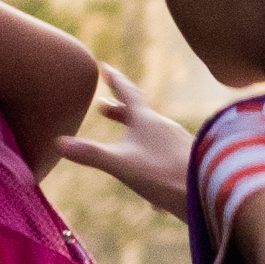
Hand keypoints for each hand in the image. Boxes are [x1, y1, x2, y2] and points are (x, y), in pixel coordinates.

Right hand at [58, 65, 192, 215]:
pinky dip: (153, 165)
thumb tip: (58, 143)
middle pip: (139, 114)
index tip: (106, 67)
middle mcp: (164, 126)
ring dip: (136, 136)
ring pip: (153, 136)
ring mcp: (179, 142)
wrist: (207, 190)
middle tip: (103, 108)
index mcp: (146, 120)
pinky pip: (165, 159)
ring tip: (127, 144)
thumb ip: (90, 154)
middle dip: (120, 111)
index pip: (127, 92)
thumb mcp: (120, 165)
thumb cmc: (162, 175)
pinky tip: (153, 196)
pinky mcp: (189, 161)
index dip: (114, 80)